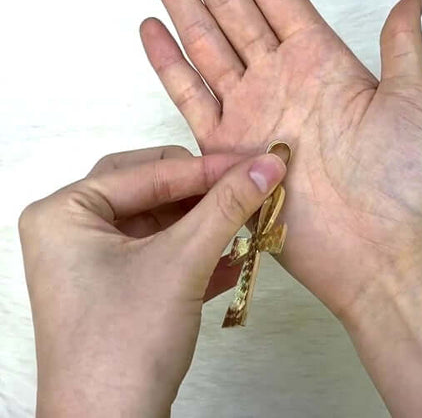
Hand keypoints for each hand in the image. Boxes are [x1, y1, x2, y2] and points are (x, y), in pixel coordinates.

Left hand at [19, 146, 285, 416]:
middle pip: (151, 189)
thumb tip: (269, 165)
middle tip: (245, 189)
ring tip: (245, 222)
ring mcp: (93, 260)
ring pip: (160, 221)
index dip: (207, 169)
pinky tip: (232, 258)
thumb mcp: (182, 262)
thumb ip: (227, 206)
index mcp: (66, 211)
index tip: (255, 164)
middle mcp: (73, 230)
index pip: (149, 172)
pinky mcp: (116, 285)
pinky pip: (161, 251)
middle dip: (201, 194)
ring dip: (204, 223)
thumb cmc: (126, 344)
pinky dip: (196, 251)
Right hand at [139, 0, 421, 318]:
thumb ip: (401, 47)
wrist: (379, 254)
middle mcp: (280, 78)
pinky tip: (153, 27)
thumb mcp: (413, 103)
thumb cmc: (404, 185)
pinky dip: (170, 62)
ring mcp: (251, 111)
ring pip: (204, 37)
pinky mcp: (227, 150)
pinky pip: (191, 96)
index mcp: (321, 59)